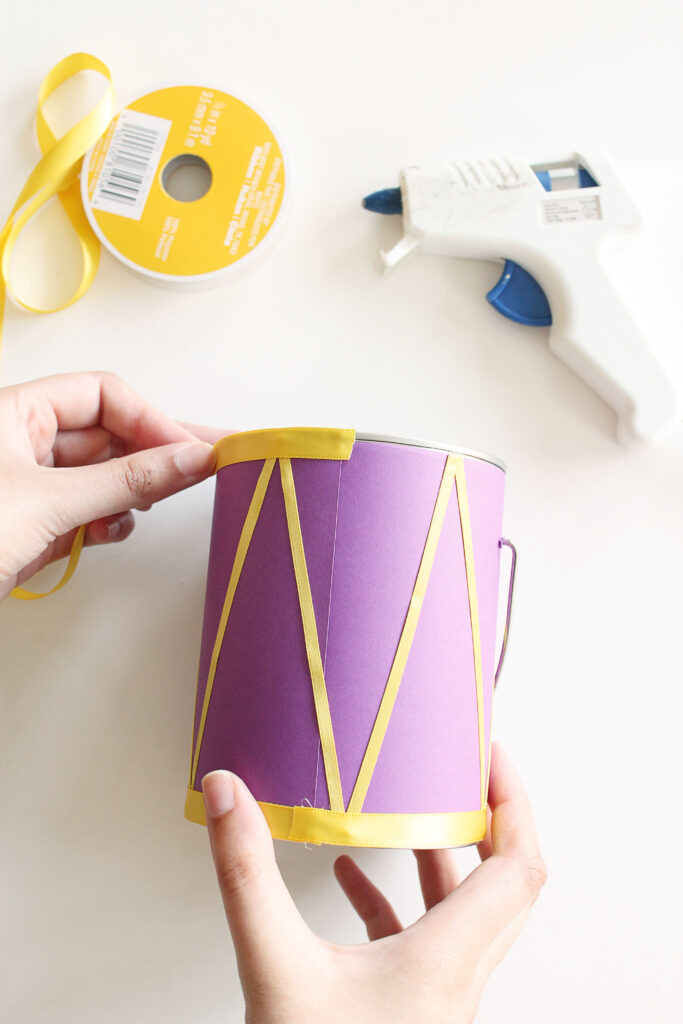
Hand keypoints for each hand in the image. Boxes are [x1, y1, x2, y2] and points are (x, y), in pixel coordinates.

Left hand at [0, 371, 224, 598]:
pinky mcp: (30, 527)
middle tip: (207, 464)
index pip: (102, 396)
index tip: (188, 450)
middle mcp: (20, 443)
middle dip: (151, 454)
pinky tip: (111, 531)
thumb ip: (127, 480)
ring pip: (98, 477)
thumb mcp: (48, 503)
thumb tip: (190, 457)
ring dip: (128, 492)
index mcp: (14, 413)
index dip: (150, 420)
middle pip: (106, 435)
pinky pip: (83, 512)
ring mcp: (26, 487)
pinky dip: (104, 522)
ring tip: (150, 503)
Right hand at [202, 744, 546, 1023]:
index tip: (491, 755)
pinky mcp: (405, 1014)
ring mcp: (434, 1000)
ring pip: (463, 914)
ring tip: (410, 811)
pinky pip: (419, 942)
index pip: (517, 867)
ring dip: (442, 859)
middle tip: (465, 770)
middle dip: (489, 819)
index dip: (515, 803)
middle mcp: (455, 979)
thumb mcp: (273, 969)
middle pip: (505, 885)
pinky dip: (395, 901)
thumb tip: (226, 794)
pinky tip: (351, 880)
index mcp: (446, 962)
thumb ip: (246, 874)